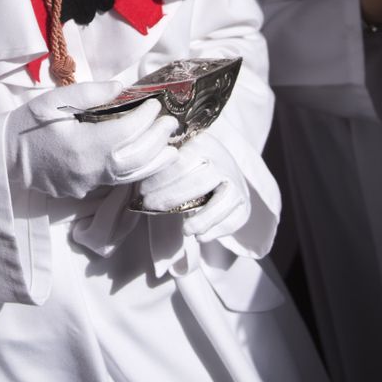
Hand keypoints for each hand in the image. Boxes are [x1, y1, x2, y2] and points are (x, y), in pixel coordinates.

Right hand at [5, 81, 178, 198]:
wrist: (5, 156)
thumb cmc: (28, 124)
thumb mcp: (54, 101)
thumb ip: (90, 93)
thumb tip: (122, 88)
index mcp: (83, 144)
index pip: (127, 131)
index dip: (145, 116)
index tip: (155, 103)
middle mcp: (90, 169)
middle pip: (136, 156)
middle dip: (157, 138)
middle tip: (169, 122)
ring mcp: (88, 184)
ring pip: (132, 175)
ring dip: (154, 159)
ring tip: (170, 146)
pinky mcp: (84, 190)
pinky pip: (118, 181)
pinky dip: (137, 169)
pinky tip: (146, 159)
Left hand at [135, 135, 249, 241]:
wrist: (223, 172)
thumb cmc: (190, 166)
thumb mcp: (178, 155)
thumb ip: (163, 163)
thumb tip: (136, 178)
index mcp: (203, 144)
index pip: (181, 162)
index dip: (160, 179)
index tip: (142, 191)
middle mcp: (223, 161)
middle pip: (199, 181)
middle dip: (172, 197)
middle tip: (151, 206)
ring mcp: (236, 183)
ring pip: (223, 201)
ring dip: (203, 218)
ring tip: (185, 230)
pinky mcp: (244, 204)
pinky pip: (234, 218)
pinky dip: (218, 229)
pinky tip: (201, 236)